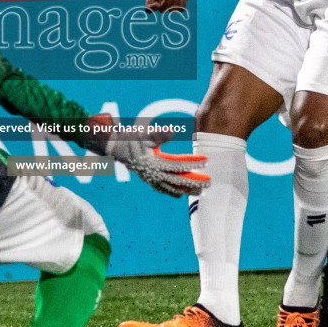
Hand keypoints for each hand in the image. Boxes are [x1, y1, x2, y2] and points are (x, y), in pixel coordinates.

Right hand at [84, 115, 208, 197]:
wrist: (118, 149)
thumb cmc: (133, 139)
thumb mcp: (145, 134)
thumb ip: (159, 134)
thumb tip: (173, 131)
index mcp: (153, 162)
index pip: (177, 164)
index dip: (192, 162)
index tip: (206, 160)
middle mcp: (153, 174)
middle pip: (178, 180)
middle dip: (194, 182)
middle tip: (209, 182)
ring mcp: (151, 179)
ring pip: (172, 188)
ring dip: (187, 190)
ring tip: (201, 191)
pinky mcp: (149, 181)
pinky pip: (164, 190)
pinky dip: (174, 193)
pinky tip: (183, 194)